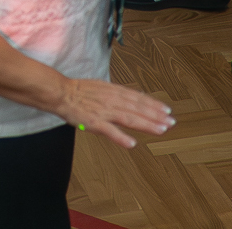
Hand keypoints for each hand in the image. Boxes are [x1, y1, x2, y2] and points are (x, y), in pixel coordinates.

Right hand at [54, 75, 175, 148]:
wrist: (60, 92)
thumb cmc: (78, 90)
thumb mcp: (101, 86)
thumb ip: (116, 93)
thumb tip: (129, 98)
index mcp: (113, 91)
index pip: (138, 98)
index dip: (153, 104)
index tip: (166, 110)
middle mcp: (112, 99)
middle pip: (138, 108)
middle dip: (156, 115)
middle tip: (171, 122)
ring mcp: (104, 111)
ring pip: (129, 118)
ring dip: (146, 124)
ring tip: (161, 130)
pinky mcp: (93, 122)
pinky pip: (109, 131)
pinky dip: (121, 137)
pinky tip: (132, 144)